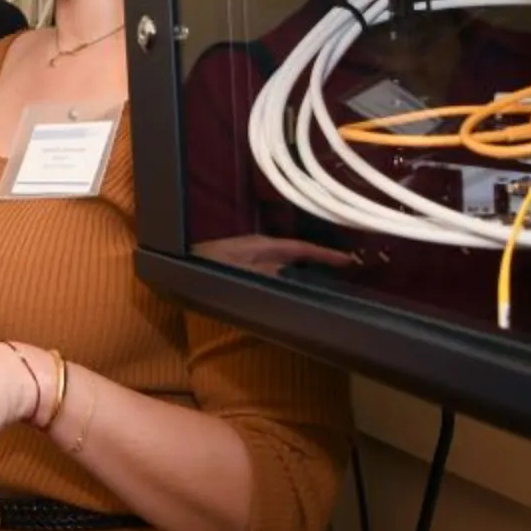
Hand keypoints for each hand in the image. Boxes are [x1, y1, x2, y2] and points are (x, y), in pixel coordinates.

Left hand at [194, 235, 360, 276]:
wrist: (179, 265)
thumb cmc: (207, 267)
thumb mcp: (239, 272)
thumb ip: (267, 274)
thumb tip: (293, 275)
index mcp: (262, 246)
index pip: (301, 248)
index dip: (325, 255)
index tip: (349, 260)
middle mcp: (261, 248)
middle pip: (298, 254)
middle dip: (322, 260)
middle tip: (350, 270)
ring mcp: (253, 256)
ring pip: (287, 262)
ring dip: (307, 267)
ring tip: (334, 278)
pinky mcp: (246, 266)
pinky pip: (276, 268)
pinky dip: (292, 273)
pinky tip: (299, 284)